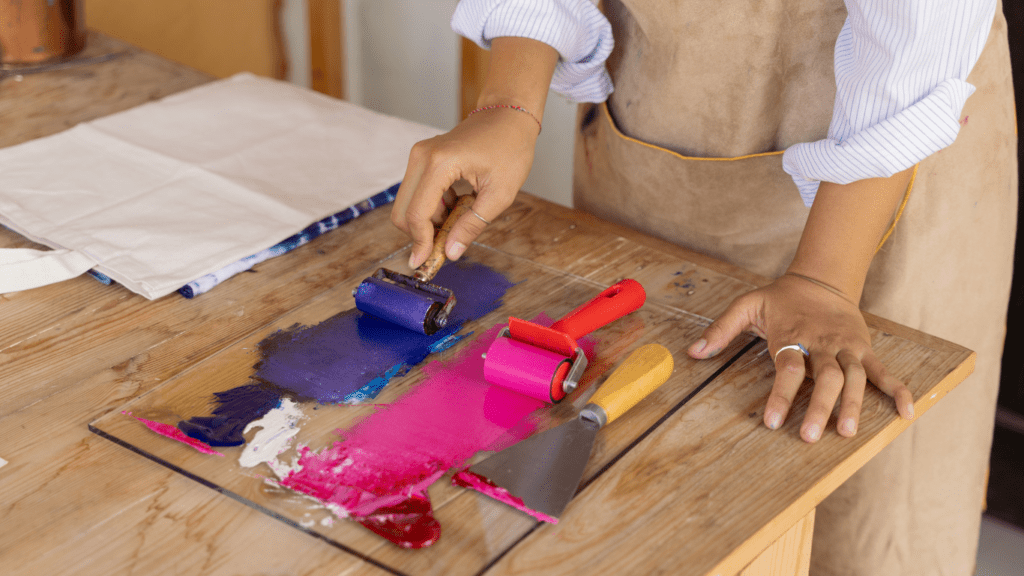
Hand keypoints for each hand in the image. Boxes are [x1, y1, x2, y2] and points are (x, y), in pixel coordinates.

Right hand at [391, 107, 539, 268]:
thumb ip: (472, 225)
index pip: (417, 213)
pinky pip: (416, 193)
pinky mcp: (422, 158)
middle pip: (402, 211)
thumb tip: (451, 253)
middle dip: (420, 234)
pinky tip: (456, 207)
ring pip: (407, 204)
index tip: (425, 263)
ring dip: (428, 222)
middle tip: (446, 246)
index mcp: (440, 163)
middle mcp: (422, 157)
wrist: (508, 117)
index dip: (420, 242)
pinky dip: (431, 209)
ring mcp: (419, 156)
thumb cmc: (510, 149)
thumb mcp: (499, 195)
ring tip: (460, 219)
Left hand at [686, 273, 914, 441]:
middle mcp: (823, 343)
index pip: (788, 367)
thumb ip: (721, 329)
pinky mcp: (864, 349)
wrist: (820, 278)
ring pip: (854, 378)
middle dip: (818, 407)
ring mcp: (847, 347)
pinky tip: (905, 413)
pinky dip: (897, 391)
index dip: (780, 395)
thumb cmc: (780, 299)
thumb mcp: (747, 305)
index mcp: (793, 335)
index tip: (770, 420)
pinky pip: (883, 371)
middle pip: (825, 377)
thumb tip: (693, 352)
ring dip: (853, 405)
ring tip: (847, 433)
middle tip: (808, 436)